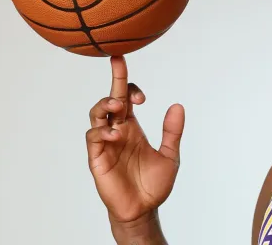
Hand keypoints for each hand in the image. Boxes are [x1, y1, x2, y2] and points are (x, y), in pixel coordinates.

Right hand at [86, 56, 184, 224]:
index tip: (142, 95)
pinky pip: (93, 137)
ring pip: (97, 114)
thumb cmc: (154, 184)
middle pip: (110, 98)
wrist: (143, 210)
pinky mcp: (97, 158)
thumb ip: (172, 132)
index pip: (126, 98)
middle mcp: (117, 130)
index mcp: (132, 127)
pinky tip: (115, 134)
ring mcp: (106, 143)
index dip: (130, 86)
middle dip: (114, 78)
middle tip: (119, 62)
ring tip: (118, 105)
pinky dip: (102, 131)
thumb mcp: (170, 155)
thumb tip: (178, 106)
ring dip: (105, 104)